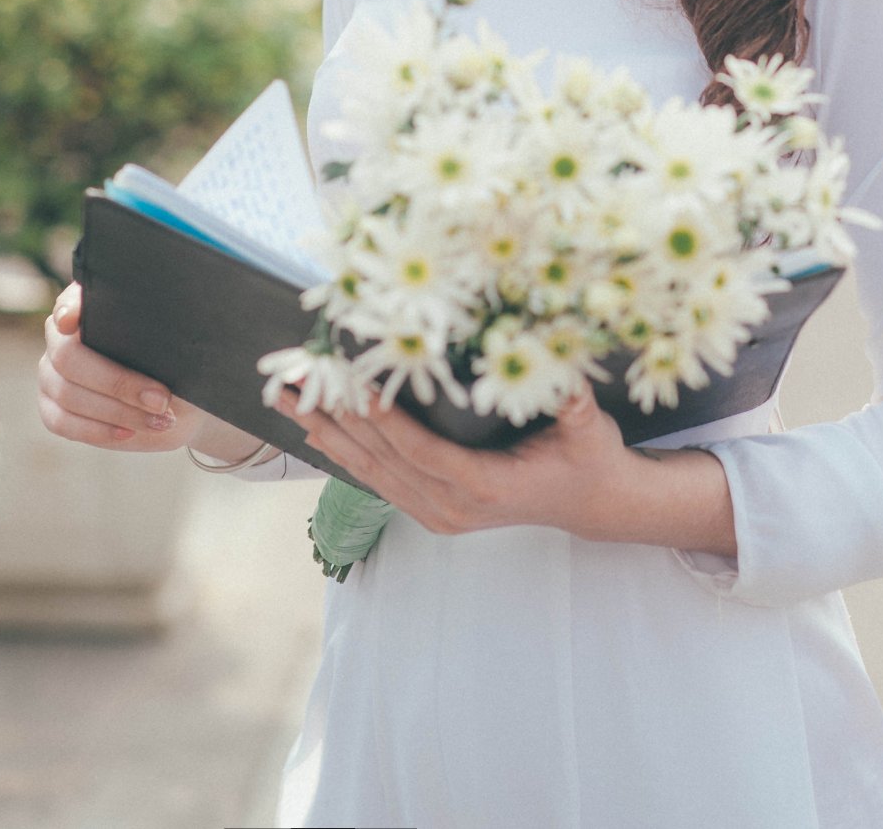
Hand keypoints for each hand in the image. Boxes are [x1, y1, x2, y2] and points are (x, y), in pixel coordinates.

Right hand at [37, 282, 215, 453]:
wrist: (175, 403)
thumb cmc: (177, 366)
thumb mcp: (178, 348)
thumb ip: (162, 335)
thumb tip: (167, 330)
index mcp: (91, 306)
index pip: (71, 300)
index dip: (70, 308)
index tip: (73, 322)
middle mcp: (61, 336)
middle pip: (69, 357)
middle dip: (118, 382)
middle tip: (161, 399)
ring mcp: (51, 372)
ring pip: (68, 394)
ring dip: (117, 411)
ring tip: (159, 420)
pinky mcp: (51, 407)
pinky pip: (62, 422)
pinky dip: (98, 430)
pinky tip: (128, 432)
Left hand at [275, 383, 640, 540]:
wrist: (593, 505)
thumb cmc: (590, 459)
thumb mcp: (590, 429)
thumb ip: (575, 403)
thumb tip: (563, 367)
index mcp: (484, 486)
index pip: (421, 450)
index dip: (385, 421)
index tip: (351, 388)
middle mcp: (453, 507)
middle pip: (383, 462)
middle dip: (336, 421)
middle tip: (295, 386)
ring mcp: (440, 514)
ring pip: (373, 473)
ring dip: (329, 437)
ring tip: (290, 403)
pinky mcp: (434, 512)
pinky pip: (381, 482)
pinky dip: (348, 455)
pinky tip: (320, 433)